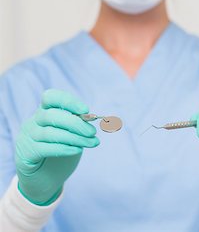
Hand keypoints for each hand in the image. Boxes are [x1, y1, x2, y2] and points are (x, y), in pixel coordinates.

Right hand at [15, 89, 99, 204]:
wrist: (43, 180)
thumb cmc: (59, 151)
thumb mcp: (70, 134)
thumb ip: (76, 125)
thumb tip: (90, 119)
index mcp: (43, 111)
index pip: (50, 97)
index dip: (68, 101)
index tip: (86, 110)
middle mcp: (32, 122)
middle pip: (52, 115)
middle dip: (76, 123)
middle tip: (92, 132)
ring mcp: (27, 138)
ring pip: (51, 133)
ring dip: (75, 138)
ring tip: (91, 143)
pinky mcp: (26, 154)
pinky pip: (46, 148)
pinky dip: (65, 148)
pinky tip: (77, 150)